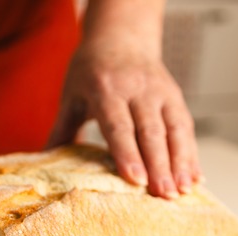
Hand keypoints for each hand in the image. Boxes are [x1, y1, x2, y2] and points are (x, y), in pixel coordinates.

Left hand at [48, 43, 201, 198]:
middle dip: (160, 165)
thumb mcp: (71, 96)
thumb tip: (43, 162)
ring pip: (175, 129)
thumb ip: (62, 130)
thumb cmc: (91, 72)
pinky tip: (194, 178)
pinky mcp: (176, 96)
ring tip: (183, 191)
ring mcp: (160, 91)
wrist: (121, 37)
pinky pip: (186, 127)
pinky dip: (192, 154)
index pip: (119, 126)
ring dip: (181, 162)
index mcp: (106, 89)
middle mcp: (137, 89)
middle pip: (151, 132)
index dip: (128, 154)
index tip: (136, 180)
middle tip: (164, 196)